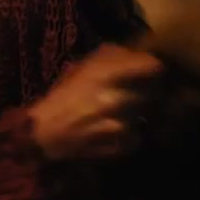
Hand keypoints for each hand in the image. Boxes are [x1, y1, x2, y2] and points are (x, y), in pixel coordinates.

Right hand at [27, 43, 163, 161]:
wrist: (45, 133)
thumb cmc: (64, 95)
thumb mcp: (84, 67)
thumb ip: (112, 57)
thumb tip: (138, 53)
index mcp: (107, 74)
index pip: (153, 67)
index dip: (153, 69)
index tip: (148, 71)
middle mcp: (118, 98)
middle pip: (154, 91)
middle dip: (146, 92)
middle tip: (131, 94)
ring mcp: (121, 124)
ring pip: (146, 114)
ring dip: (136, 114)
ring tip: (116, 115)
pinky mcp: (122, 146)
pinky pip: (138, 136)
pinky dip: (129, 135)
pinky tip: (111, 132)